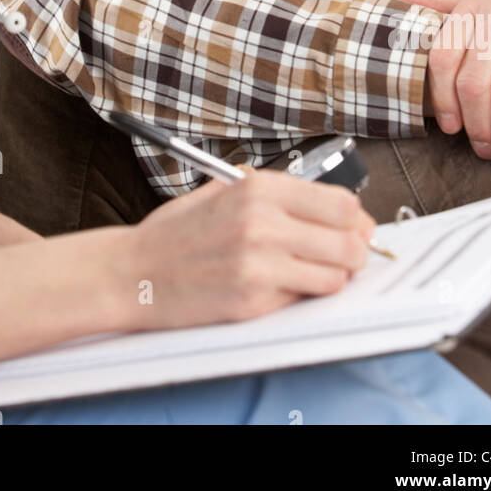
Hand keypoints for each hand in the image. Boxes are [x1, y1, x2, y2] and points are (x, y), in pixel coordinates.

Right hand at [125, 171, 375, 331]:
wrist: (133, 273)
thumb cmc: (176, 234)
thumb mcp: (223, 190)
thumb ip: (274, 193)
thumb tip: (330, 206)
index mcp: (257, 188)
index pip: (342, 203)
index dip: (357, 220)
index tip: (356, 228)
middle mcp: (263, 223)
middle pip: (349, 241)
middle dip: (355, 251)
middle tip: (346, 256)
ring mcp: (259, 264)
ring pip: (336, 275)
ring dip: (332, 277)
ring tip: (313, 273)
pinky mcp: (253, 302)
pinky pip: (305, 300)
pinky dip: (303, 296)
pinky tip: (284, 287)